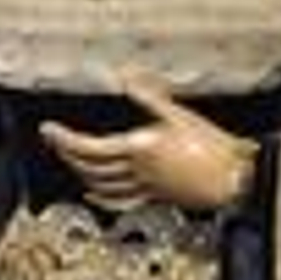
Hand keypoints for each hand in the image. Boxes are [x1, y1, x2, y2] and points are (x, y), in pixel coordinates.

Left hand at [40, 77, 254, 213]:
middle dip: (65, 153)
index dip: (64, 139)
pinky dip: (101, 198)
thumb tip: (126, 78)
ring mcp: (144, 186)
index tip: (48, 129)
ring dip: (79, 172)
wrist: (232, 179)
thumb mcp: (180, 115)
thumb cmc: (211, 146)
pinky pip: (120, 201)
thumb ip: (150, 97)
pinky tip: (91, 194)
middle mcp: (136, 170)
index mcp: (139, 147)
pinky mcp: (154, 196)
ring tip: (67, 158)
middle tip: (52, 139)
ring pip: (100, 184)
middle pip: (89, 166)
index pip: (89, 146)